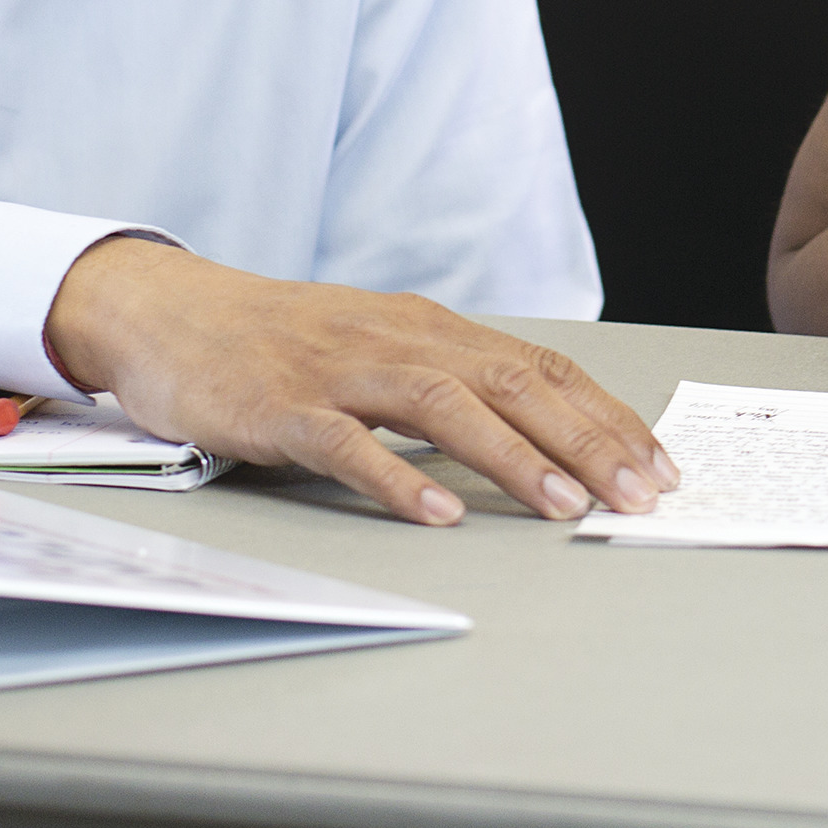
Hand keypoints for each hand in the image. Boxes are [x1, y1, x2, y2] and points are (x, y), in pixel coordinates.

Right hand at [42, 238, 676, 526]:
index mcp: (430, 329)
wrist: (169, 312)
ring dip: (513, 459)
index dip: (605, 416)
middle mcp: (397, 340)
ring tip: (566, 506)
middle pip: (512, 384)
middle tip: (642, 494)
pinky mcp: (281, 406)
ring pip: (444, 407)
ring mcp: (339, 372)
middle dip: (588, 441)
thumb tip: (540, 435)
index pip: (541, 369)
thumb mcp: (379, 348)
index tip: (658, 463)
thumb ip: (448, 384)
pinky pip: (346, 444)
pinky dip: (396, 480)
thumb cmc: (282, 341)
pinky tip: (437, 515)